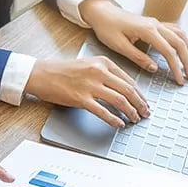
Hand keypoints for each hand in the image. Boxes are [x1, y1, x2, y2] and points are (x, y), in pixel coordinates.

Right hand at [26, 57, 149, 127]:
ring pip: (119, 100)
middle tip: (145, 113)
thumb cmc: (62, 71)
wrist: (41, 74)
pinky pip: (102, 111)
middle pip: (128, 90)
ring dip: (130, 112)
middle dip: (140, 104)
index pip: (129, 80)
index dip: (140, 94)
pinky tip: (119, 123)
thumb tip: (122, 91)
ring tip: (134, 119)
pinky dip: (114, 119)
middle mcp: (99, 72)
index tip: (144, 103)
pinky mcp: (80, 98)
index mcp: (103, 62)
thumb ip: (105, 75)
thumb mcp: (88, 65)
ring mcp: (90, 85)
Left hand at [81, 0, 187, 84]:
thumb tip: (154, 68)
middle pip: (179, 43)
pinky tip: (183, 50)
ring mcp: (156, 23)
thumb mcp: (119, 46)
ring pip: (180, 35)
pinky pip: (175, 31)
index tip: (179, 79)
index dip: (176, 67)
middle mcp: (155, 25)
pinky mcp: (154, 24)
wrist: (103, 13)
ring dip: (187, 50)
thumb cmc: (108, 28)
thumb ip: (138, 58)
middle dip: (187, 60)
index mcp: (147, 31)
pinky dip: (182, 41)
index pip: (168, 51)